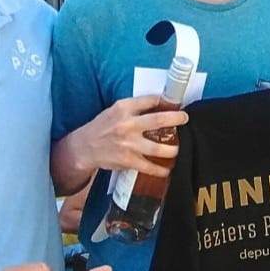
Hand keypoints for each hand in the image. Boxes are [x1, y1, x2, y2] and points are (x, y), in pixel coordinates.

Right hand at [67, 95, 188, 177]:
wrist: (85, 147)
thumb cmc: (103, 126)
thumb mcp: (116, 110)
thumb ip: (136, 107)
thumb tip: (161, 105)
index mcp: (124, 108)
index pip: (151, 100)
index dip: (167, 101)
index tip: (177, 104)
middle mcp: (127, 125)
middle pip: (159, 121)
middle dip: (176, 119)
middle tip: (185, 119)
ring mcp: (128, 144)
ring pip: (158, 148)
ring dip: (173, 149)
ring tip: (179, 148)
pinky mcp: (127, 160)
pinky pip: (149, 167)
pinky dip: (161, 170)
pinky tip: (168, 170)